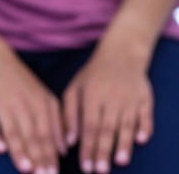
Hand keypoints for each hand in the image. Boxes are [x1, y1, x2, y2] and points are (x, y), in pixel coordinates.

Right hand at [0, 49, 65, 173]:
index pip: (46, 134)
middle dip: (38, 158)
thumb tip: (63, 150)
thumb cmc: (20, 82)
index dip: (49, 155)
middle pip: (31, 135)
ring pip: (12, 131)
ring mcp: (1, 106)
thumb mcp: (43, 97)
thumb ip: (55, 122)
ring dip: (19, 150)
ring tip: (25, 168)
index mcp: (39, 104)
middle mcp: (22, 106)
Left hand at [63, 43, 152, 173]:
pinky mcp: (145, 99)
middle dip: (103, 151)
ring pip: (126, 124)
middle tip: (100, 171)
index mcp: (92, 97)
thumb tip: (70, 141)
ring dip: (123, 144)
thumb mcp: (74, 88)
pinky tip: (141, 140)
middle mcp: (111, 99)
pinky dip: (144, 127)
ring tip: (120, 161)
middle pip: (107, 128)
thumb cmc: (92, 76)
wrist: (121, 55)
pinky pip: (146, 115)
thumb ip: (69, 114)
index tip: (85, 166)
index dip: (87, 147)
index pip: (89, 126)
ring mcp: (130, 99)